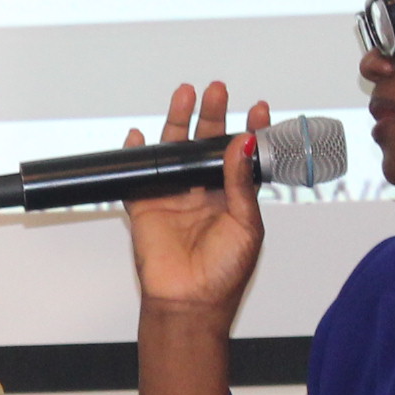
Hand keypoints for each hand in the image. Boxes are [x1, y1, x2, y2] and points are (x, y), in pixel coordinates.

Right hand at [120, 81, 271, 327]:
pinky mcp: (147, 206)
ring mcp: (175, 197)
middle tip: (217, 91)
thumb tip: (242, 146)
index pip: (242, 155)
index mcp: (233, 197)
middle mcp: (204, 192)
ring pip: (174, 151)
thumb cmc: (224, 274)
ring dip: (178, 123)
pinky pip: (138, 177)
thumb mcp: (246, 226)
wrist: (190, 302)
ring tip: (185, 97)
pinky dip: (136, 155)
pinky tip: (139, 137)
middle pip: (206, 144)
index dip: (251, 130)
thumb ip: (241, 184)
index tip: (259, 109)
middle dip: (212, 115)